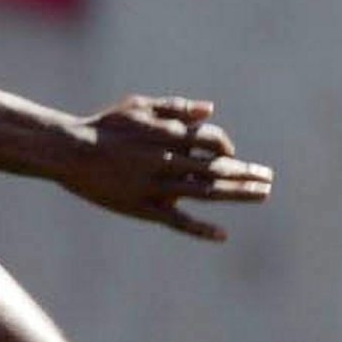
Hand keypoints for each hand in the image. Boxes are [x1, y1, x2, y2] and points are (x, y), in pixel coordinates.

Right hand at [60, 96, 273, 241]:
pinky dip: (202, 229)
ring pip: (209, 192)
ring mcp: (159, 186)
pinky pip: (180, 222)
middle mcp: (170, 160)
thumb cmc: (105, 126)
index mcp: (170, 134)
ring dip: (239, 193)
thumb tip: (211, 110)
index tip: (232, 154)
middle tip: (269, 178)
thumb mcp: (140, 107)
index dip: (227, 147)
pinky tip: (222, 235)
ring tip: (263, 194)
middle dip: (248, 173)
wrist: (71, 151)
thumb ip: (176, 107)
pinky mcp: (146, 208)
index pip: (213, 140)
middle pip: (220, 168)